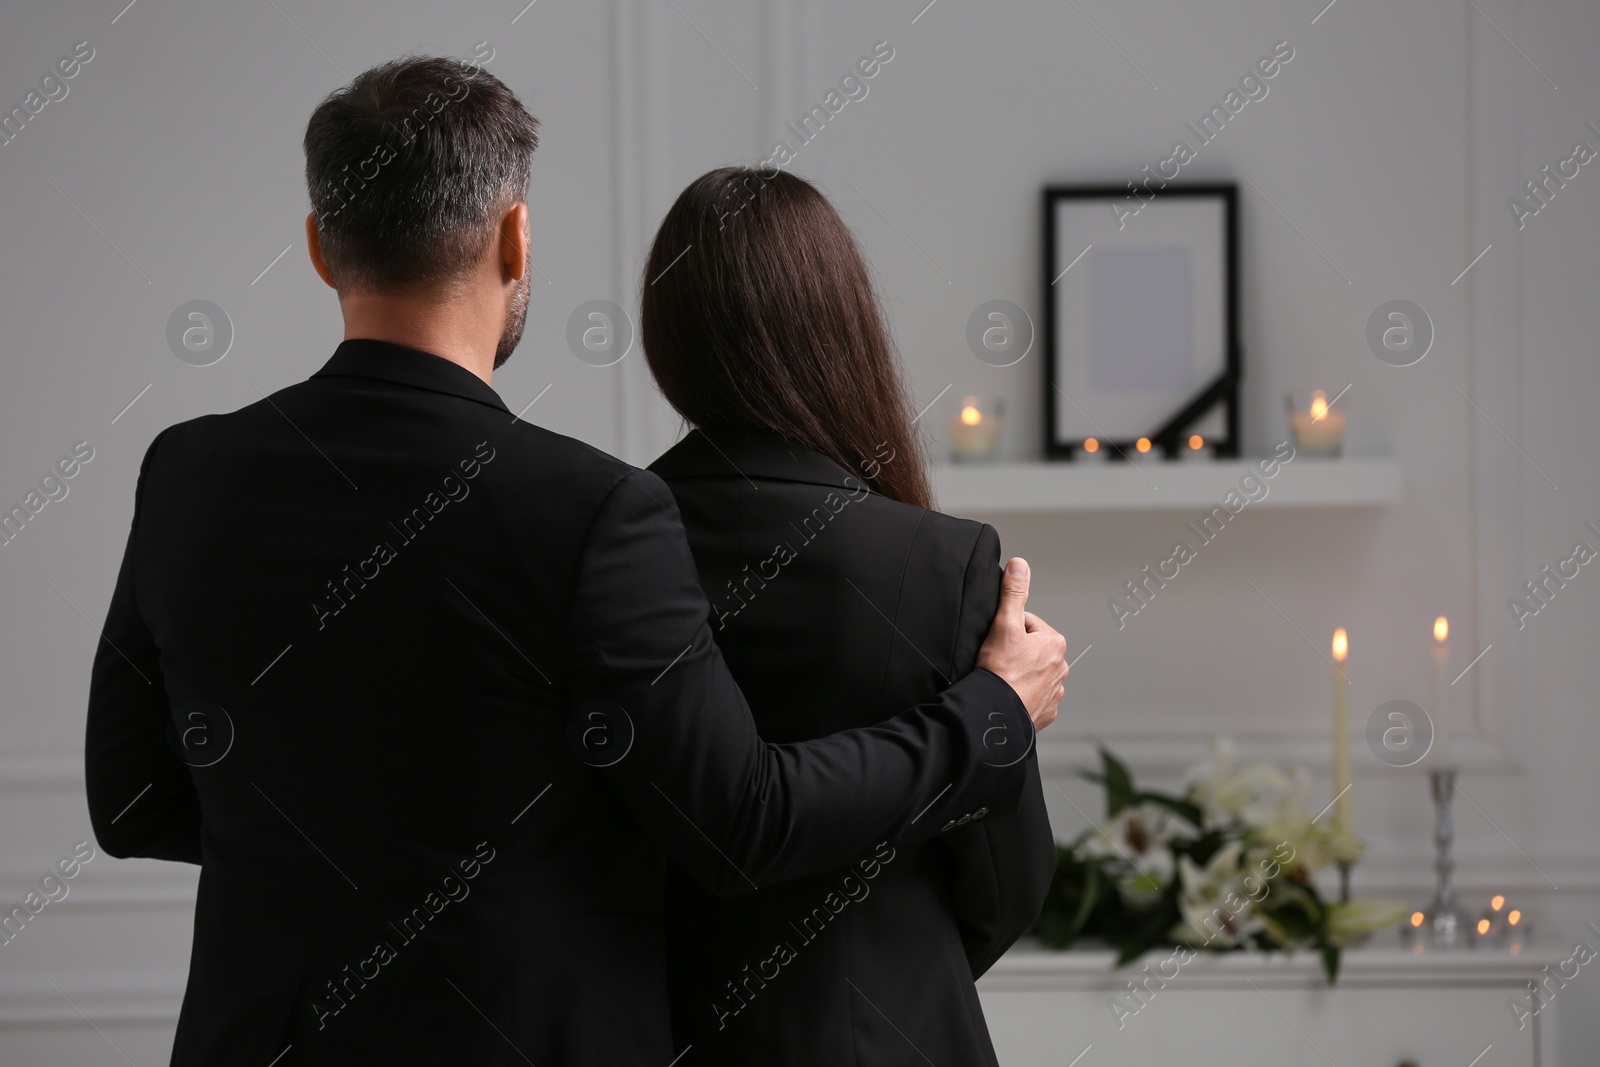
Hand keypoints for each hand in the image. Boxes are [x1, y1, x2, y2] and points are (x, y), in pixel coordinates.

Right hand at [976, 558, 1066, 731]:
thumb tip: (1019, 565)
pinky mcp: (1046, 711)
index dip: (1008, 630)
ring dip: (1019, 674)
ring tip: (1002, 678)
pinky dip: (1022, 695)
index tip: (998, 641)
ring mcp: (1055, 691)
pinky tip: (1008, 694)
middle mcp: (1061, 667)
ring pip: (1032, 674)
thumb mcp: (1004, 623)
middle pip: (1031, 649)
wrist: (995, 712)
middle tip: (997, 660)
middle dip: (1015, 652)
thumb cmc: (1000, 671)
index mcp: (1054, 643)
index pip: (1027, 625)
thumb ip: (1013, 592)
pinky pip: (1033, 697)